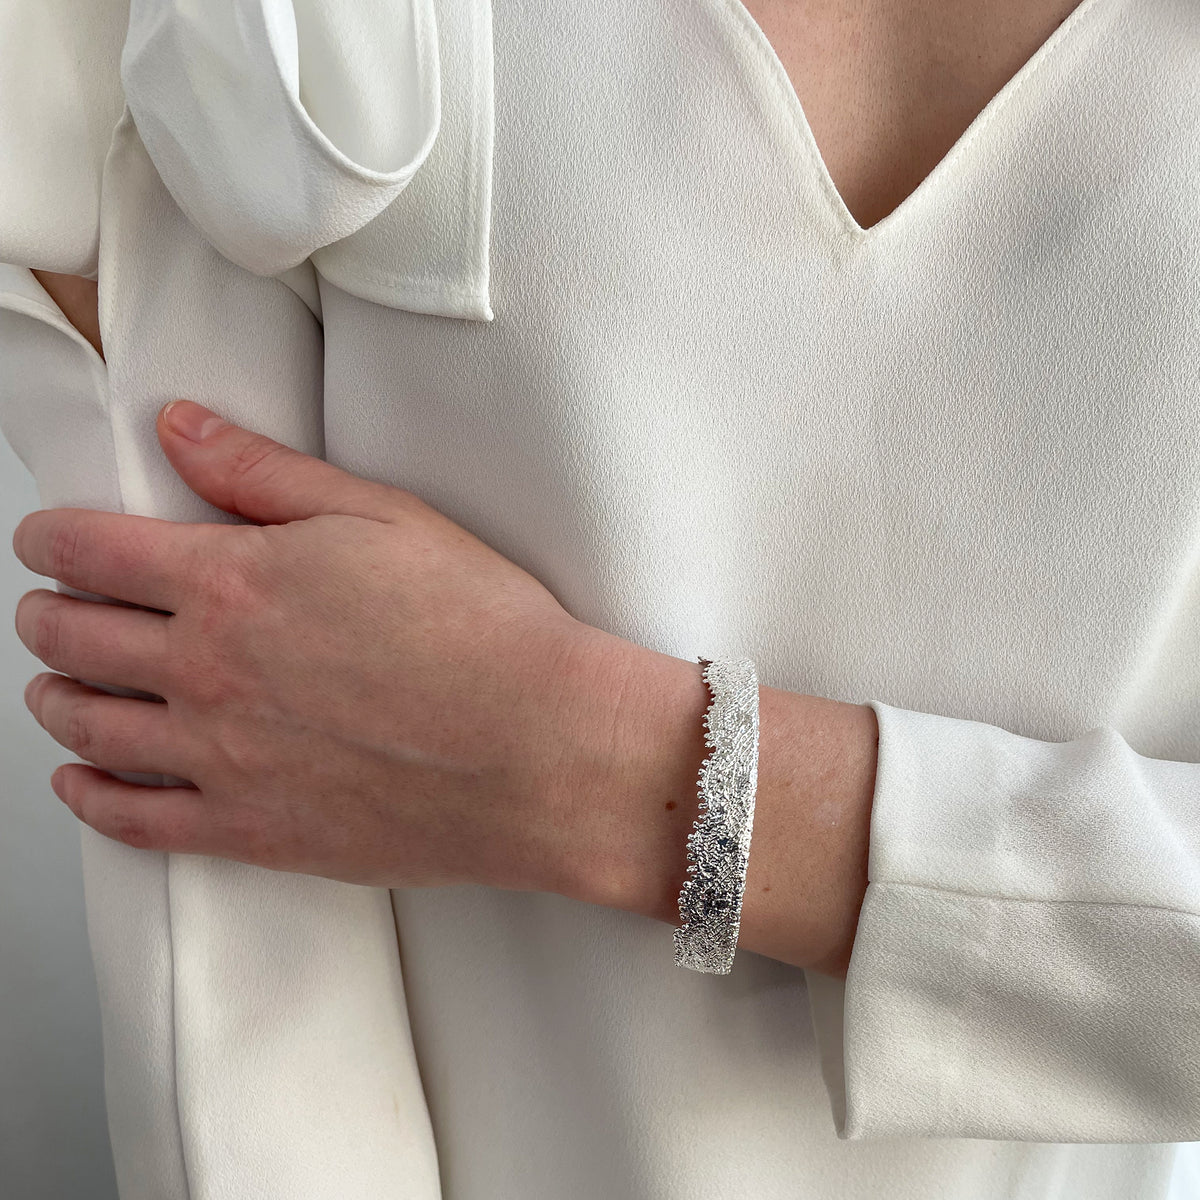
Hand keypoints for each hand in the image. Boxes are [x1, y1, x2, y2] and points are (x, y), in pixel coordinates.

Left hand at [11, 400, 637, 896]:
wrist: (541, 751)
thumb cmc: (483, 631)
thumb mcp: (384, 517)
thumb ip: (266, 473)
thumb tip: (182, 429)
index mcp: (234, 582)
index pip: (90, 551)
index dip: (50, 538)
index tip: (46, 540)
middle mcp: (207, 671)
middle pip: (70, 638)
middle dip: (45, 614)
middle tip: (49, 607)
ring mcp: (221, 758)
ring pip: (86, 726)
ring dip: (53, 696)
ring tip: (57, 685)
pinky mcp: (250, 830)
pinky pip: (131, 818)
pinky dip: (88, 795)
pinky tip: (83, 778)